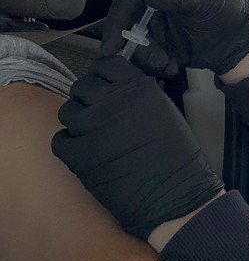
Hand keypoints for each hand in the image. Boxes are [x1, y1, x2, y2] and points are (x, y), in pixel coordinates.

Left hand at [52, 56, 224, 240]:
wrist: (174, 195)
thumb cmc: (176, 157)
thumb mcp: (164, 110)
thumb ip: (138, 94)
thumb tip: (117, 90)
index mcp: (136, 88)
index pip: (105, 65)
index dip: (103, 75)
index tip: (105, 85)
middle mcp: (110, 102)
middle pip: (82, 86)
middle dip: (89, 98)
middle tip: (100, 114)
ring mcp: (90, 128)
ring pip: (68, 111)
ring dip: (78, 120)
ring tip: (94, 135)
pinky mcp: (78, 155)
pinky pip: (60, 140)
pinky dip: (69, 144)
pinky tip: (85, 151)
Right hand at [101, 0, 248, 76]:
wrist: (239, 40)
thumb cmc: (224, 12)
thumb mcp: (202, 1)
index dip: (118, 18)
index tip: (114, 41)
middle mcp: (151, 5)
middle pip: (126, 24)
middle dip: (133, 45)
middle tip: (147, 59)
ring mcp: (155, 27)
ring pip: (135, 44)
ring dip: (147, 58)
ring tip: (167, 64)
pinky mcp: (161, 47)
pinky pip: (148, 58)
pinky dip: (157, 66)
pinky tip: (173, 67)